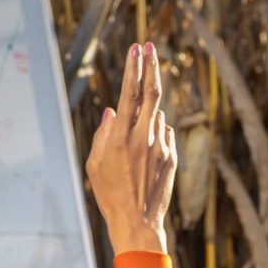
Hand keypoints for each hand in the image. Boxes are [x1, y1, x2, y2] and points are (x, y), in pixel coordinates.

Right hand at [86, 42, 175, 256]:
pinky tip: (145, 156)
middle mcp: (144, 137)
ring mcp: (161, 146)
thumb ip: (102, 133)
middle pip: (152, 92)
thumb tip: (112, 109)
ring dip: (146, 119)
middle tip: (150, 46)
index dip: (134, 67)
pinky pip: (164, 135)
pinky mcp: (172, 157)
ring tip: (134, 147)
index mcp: (121, 136)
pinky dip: (155, 135)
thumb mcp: (94, 163)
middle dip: (151, 66)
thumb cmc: (109, 194)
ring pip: (156, 117)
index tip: (136, 48)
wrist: (137, 222)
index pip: (129, 92)